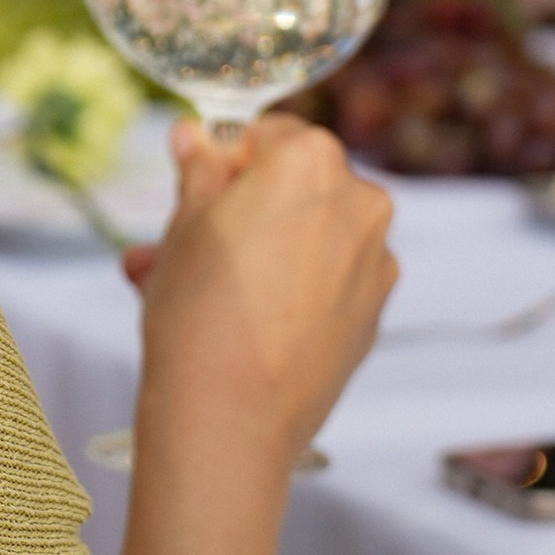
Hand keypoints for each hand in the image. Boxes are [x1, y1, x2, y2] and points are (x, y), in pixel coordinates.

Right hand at [136, 116, 397, 478]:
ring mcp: (376, 260)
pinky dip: (289, 290)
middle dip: (237, 213)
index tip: (194, 192)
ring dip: (254, 254)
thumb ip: (199, 171)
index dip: (224, 162)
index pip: (267, 134)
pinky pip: (327, 282)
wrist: (231, 419)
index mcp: (311, 160)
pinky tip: (239, 324)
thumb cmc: (198, 314)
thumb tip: (196, 136)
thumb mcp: (183, 227)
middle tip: (178, 248)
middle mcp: (360, 201)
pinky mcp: (374, 313)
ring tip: (187, 294)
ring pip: (307, 238)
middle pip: (294, 188)